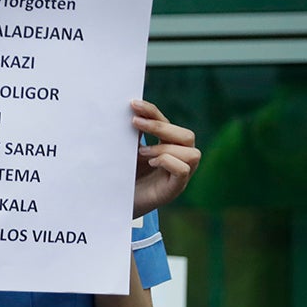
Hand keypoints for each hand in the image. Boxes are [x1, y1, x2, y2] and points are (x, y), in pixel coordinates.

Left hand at [131, 99, 200, 217]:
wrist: (114, 202)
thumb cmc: (122, 175)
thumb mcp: (127, 150)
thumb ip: (132, 134)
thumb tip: (131, 112)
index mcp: (166, 146)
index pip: (167, 123)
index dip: (152, 111)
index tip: (133, 104)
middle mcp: (178, 159)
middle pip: (187, 135)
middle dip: (161, 127)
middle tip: (135, 124)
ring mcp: (179, 175)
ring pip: (192, 152)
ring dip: (165, 148)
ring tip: (143, 153)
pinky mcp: (174, 188)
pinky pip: (183, 170)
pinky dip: (168, 161)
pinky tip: (151, 162)